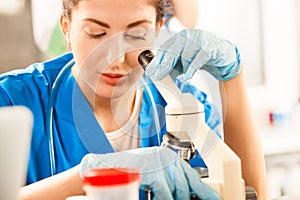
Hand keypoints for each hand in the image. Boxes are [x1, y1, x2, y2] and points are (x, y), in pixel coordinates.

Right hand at [80, 147, 219, 199]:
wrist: (104, 166)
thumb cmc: (127, 170)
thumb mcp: (153, 173)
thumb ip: (168, 181)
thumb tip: (182, 193)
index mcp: (168, 157)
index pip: (192, 175)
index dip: (204, 191)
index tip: (214, 199)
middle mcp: (166, 157)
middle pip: (187, 184)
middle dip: (189, 198)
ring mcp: (159, 163)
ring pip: (177, 191)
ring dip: (174, 199)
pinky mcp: (151, 171)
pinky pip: (165, 193)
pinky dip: (164, 199)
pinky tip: (161, 199)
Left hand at [146, 29, 240, 80]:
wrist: (225, 56)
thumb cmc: (203, 57)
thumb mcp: (186, 60)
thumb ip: (174, 63)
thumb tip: (159, 73)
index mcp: (180, 38)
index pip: (165, 48)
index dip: (157, 60)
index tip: (150, 71)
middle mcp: (188, 36)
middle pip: (172, 50)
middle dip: (164, 65)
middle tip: (157, 76)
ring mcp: (199, 40)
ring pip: (184, 56)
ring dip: (182, 69)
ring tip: (181, 78)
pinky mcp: (209, 48)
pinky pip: (196, 60)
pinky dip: (190, 70)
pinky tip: (187, 77)